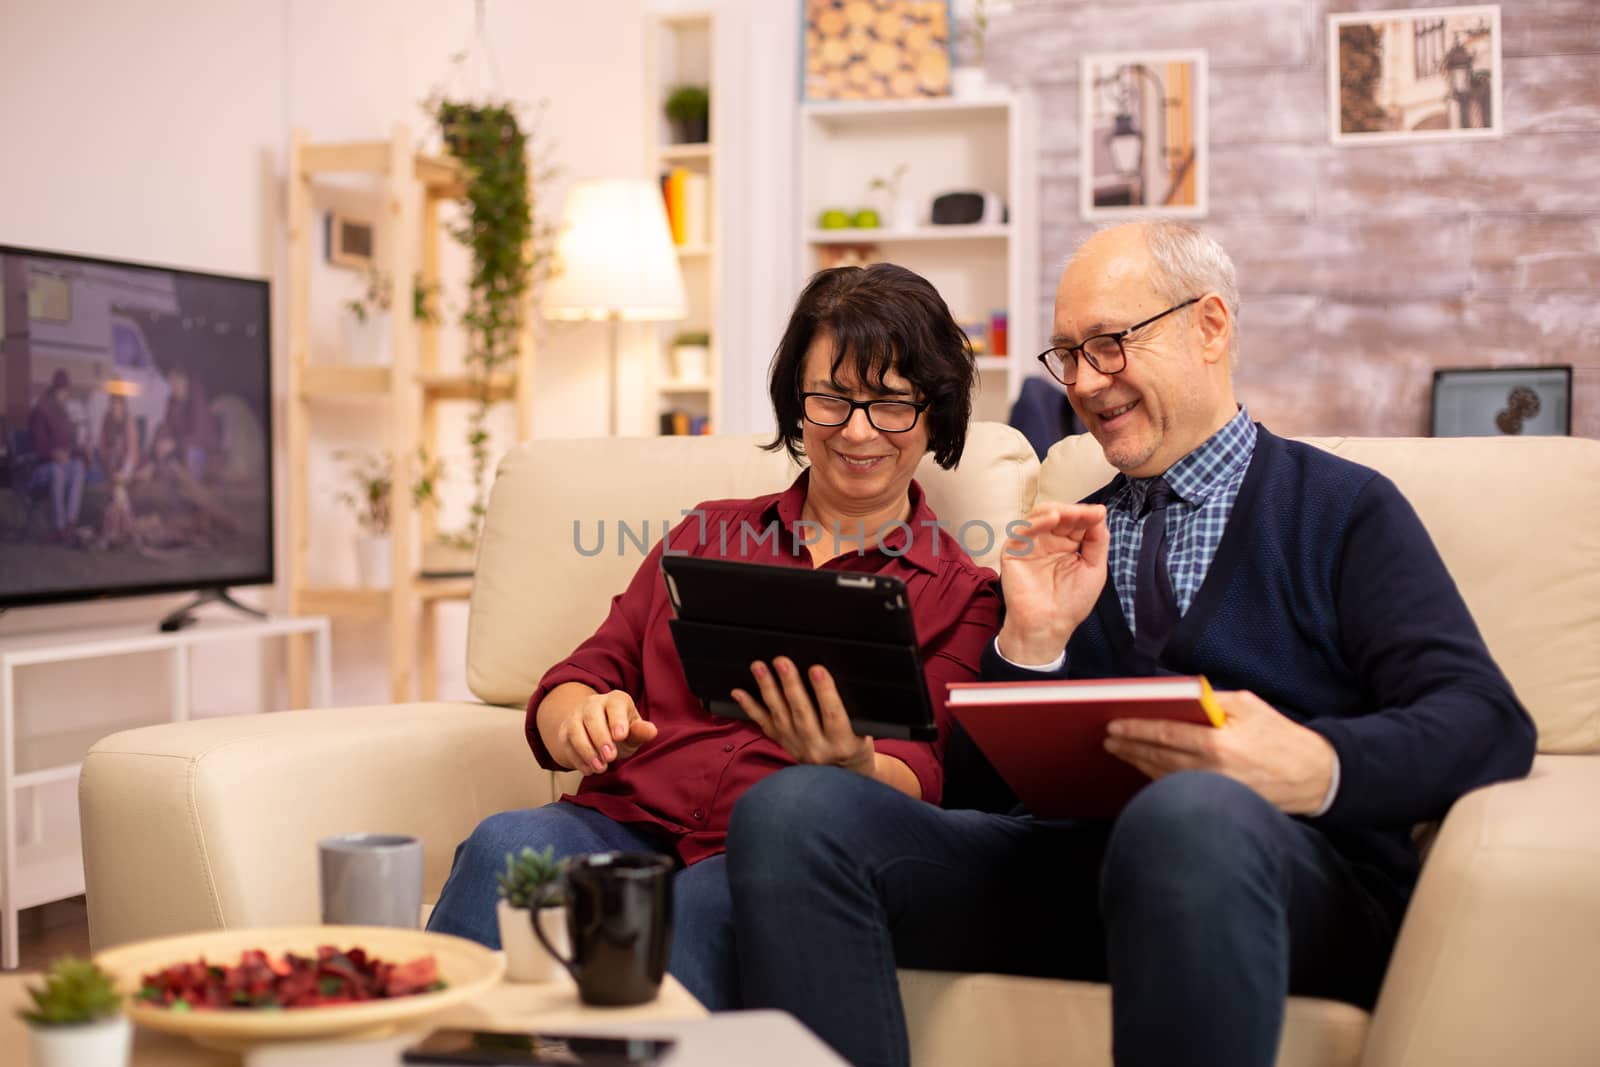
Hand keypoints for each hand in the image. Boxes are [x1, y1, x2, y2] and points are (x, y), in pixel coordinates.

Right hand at [551, 690, 658, 775]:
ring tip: (600, 767)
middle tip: (611, 757)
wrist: (598, 735)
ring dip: (587, 750)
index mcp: (615, 700)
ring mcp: (576, 716)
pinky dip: (577, 758)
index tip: (621, 736)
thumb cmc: (622, 732)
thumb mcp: (634, 732)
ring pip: (575, 729)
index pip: (614, 705)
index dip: (617, 720)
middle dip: (600, 737)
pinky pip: (566, 743)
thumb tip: (651, 731)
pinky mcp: (564, 731)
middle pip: (591, 716)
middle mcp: (593, 703)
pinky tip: (589, 770)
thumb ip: (641, 732)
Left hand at [730, 658, 874, 776]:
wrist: (843, 779)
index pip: (833, 714)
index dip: (825, 691)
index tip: (817, 669)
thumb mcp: (864, 733)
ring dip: (768, 689)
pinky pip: (764, 725)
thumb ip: (850, 714)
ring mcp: (796, 747)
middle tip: (782, 661)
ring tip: (759, 668)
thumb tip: (835, 680)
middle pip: (802, 713)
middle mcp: (817, 747)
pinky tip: (739, 692)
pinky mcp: (783, 744)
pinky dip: (750, 707)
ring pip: (780, 715)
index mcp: (843, 743)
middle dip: (790, 685)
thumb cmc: (856, 748)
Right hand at [996, 502, 1109, 664]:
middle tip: (1087, 513)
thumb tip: (1099, 512)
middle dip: (1073, 512)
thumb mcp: (1094, 568)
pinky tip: (1052, 518)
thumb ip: (1097, 540)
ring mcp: (1030, 545)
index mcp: (1067, 544)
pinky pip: (1022, 531)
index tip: (1099, 513)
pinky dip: (1036, 522)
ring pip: (1039, 516)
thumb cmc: (1072, 602)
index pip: (1076, 522)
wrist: (1049, 625)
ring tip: (1070, 514)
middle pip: (1058, 515)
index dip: (1087, 515)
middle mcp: (1048, 541)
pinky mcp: (1013, 551)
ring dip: (1056, 511)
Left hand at [1103, 690, 1337, 814]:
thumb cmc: (1281, 736)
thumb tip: (1176, 699)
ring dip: (1138, 763)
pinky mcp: (1218, 803)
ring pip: (1164, 777)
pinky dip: (1157, 778)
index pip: (1166, 735)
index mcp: (1219, 743)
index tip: (1113, 725)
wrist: (1315, 778)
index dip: (1136, 730)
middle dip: (1129, 747)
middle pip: (1158, 758)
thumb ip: (1211, 700)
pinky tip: (1144, 769)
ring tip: (1119, 752)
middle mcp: (1212, 771)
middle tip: (1107, 739)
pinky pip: (1179, 789)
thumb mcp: (1250, 705)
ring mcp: (1213, 792)